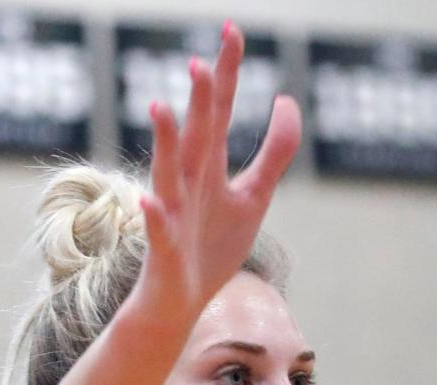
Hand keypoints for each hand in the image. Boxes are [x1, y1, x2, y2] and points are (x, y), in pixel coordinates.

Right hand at [132, 22, 300, 331]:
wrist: (180, 303)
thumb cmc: (213, 249)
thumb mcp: (254, 197)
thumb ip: (274, 152)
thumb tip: (286, 100)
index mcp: (210, 167)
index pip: (220, 111)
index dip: (227, 73)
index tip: (232, 29)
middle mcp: (189, 183)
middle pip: (198, 134)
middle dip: (200, 101)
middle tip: (200, 63)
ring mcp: (174, 215)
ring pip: (168, 173)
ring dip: (165, 143)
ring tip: (160, 110)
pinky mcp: (165, 250)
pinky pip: (158, 232)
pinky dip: (154, 219)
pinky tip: (150, 205)